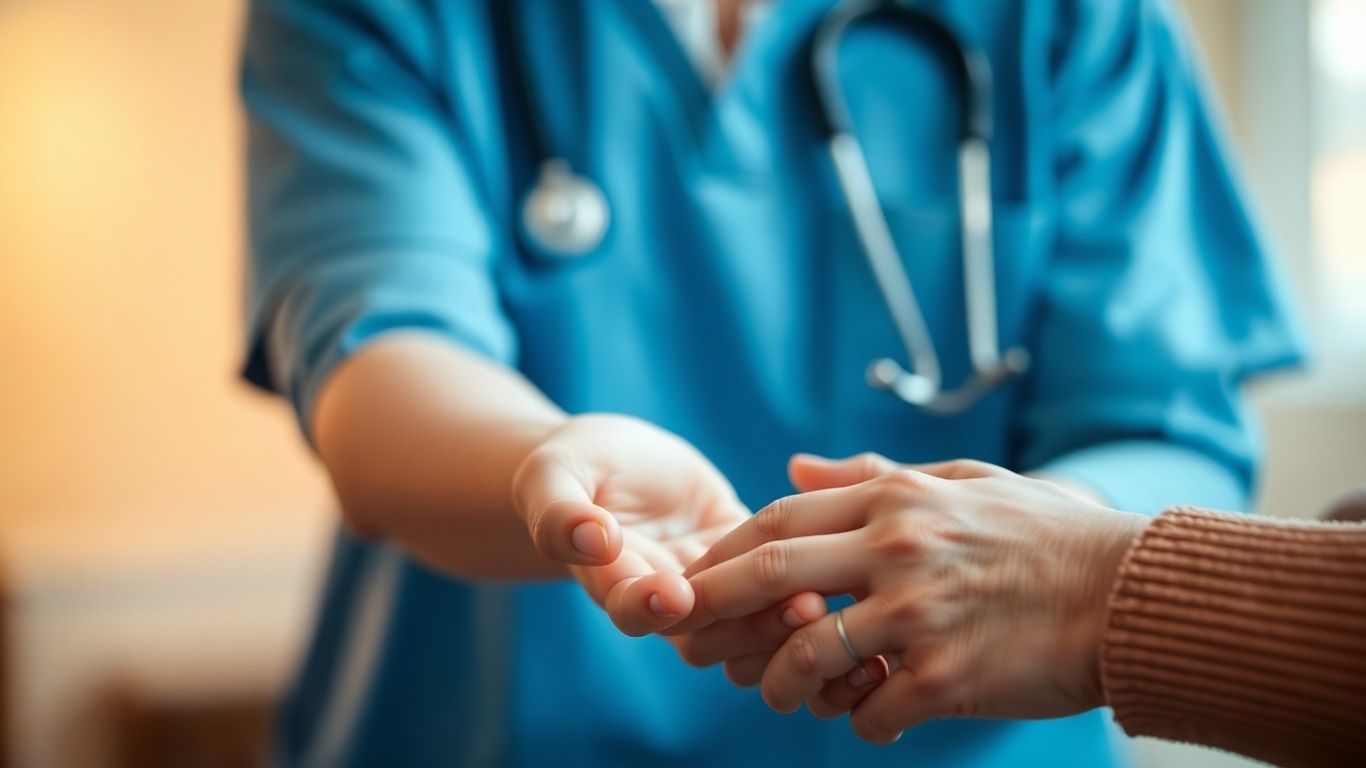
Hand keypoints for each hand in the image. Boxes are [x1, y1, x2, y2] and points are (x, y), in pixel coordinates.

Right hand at [511, 414, 825, 660]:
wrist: (611, 463)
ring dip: (784, 622)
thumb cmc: (574, 465)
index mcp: (615, 580)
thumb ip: (558, 511)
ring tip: (825, 600)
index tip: (677, 593)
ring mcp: (708, 584)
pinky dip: (807, 595)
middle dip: (750, 627)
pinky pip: (777, 590)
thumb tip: (588, 537)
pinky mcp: (747, 560)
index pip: (637, 610)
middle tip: (797, 605)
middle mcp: (664, 597)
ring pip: (748, 627)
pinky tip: (843, 584)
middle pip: (707, 636)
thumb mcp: (552, 475)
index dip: (657, 608)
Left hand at [684, 453, 1147, 743]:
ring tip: (782, 695)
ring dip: (781, 685)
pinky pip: (873, 712)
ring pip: (809, 657)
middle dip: (712, 610)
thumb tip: (792, 467)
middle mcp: (898, 549)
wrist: (1130, 594)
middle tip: (682, 641)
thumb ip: (870, 474)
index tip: (690, 580)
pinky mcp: (947, 676)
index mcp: (896, 499)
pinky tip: (875, 718)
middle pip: (770, 577)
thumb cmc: (1047, 534)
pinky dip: (862, 722)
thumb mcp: (959, 481)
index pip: (778, 520)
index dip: (723, 554)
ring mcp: (920, 614)